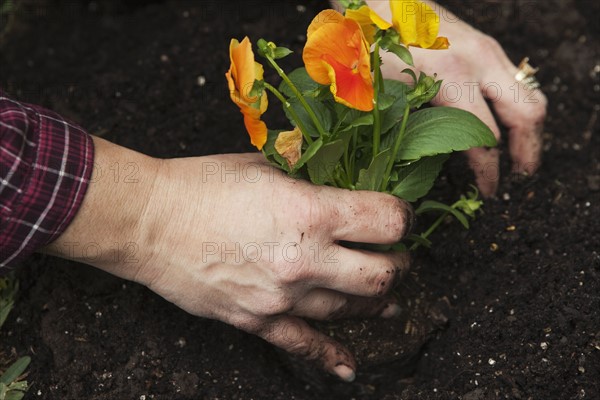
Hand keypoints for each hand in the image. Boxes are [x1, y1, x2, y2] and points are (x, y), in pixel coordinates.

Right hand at [45, 137, 412, 380]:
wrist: (147, 221)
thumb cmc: (201, 185)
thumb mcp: (265, 167)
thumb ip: (308, 181)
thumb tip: (338, 190)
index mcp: (310, 213)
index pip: (387, 221)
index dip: (405, 217)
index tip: (402, 217)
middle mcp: (305, 259)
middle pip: (382, 275)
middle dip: (399, 264)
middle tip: (397, 256)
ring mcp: (283, 297)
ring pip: (352, 310)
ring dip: (375, 302)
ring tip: (383, 296)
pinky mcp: (258, 320)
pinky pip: (306, 346)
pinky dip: (332, 356)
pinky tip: (349, 367)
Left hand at [368, 0, 547, 196]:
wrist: (383, 4)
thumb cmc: (376, 47)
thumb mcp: (388, 93)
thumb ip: (414, 125)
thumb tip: (432, 162)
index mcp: (453, 78)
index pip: (486, 138)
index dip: (490, 171)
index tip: (488, 190)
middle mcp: (481, 62)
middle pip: (528, 114)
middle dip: (528, 150)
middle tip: (520, 175)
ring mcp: (489, 51)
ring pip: (530, 95)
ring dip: (528, 129)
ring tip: (518, 155)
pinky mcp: (487, 46)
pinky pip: (517, 82)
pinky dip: (517, 108)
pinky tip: (503, 124)